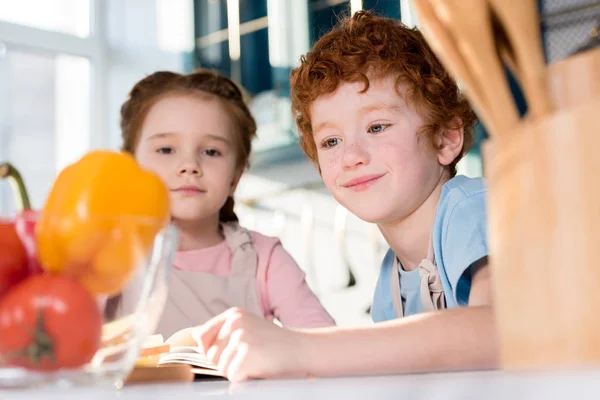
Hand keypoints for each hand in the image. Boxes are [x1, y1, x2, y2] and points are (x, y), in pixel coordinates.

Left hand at [193, 307, 309, 381]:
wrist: (303, 349)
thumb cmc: (275, 342)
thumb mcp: (248, 327)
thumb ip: (222, 330)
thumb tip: (194, 334)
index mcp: (234, 314)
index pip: (202, 334)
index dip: (208, 349)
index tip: (223, 353)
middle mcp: (236, 322)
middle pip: (210, 354)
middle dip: (225, 362)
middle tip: (250, 357)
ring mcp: (241, 337)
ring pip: (221, 367)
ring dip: (236, 370)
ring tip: (257, 361)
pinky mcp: (247, 354)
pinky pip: (233, 375)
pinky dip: (245, 377)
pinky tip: (260, 367)